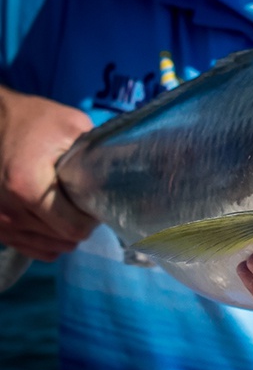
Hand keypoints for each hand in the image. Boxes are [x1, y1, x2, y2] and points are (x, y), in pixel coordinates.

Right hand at [0, 87, 96, 259]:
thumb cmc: (31, 121)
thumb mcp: (70, 125)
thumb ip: (96, 152)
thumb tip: (123, 174)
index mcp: (27, 186)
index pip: (73, 228)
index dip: (92, 219)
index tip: (96, 202)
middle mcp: (9, 210)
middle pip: (63, 239)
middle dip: (80, 224)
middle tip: (83, 203)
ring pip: (48, 247)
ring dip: (64, 233)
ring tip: (67, 208)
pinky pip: (30, 248)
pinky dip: (46, 239)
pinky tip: (52, 220)